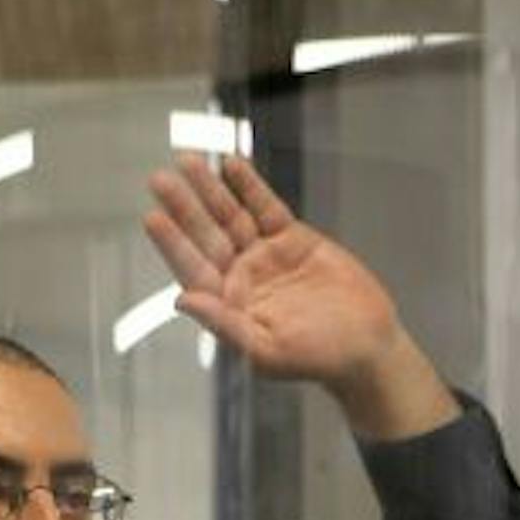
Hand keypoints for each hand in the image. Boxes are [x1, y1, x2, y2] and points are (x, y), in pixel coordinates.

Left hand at [143, 153, 457, 438]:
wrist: (366, 345)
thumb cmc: (315, 358)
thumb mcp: (265, 349)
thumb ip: (223, 323)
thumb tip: (181, 301)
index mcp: (227, 303)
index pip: (192, 267)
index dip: (173, 243)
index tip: (153, 217)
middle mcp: (240, 276)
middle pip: (206, 235)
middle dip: (184, 207)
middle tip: (159, 179)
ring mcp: (265, 255)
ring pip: (232, 215)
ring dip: (210, 189)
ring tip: (187, 161)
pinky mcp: (292, 239)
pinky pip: (266, 207)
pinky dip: (250, 186)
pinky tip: (232, 165)